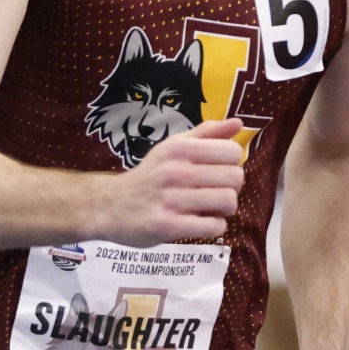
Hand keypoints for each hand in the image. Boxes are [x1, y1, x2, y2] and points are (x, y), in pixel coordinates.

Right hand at [99, 118, 245, 246]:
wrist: (110, 205)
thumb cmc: (149, 175)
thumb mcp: (172, 147)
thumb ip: (206, 134)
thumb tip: (239, 122)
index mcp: (180, 148)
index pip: (232, 151)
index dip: (232, 163)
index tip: (218, 171)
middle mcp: (175, 171)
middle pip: (235, 177)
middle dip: (232, 187)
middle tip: (216, 192)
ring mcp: (171, 199)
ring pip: (228, 202)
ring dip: (225, 209)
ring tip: (211, 208)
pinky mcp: (168, 226)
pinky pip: (213, 227)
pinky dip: (214, 227)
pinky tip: (202, 222)